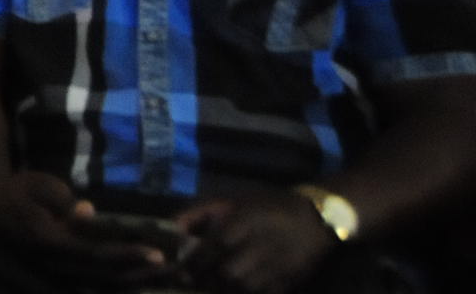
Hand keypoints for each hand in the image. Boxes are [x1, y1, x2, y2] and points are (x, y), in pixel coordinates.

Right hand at [0, 173, 173, 287]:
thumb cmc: (17, 190)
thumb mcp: (37, 184)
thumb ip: (62, 199)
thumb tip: (88, 212)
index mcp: (49, 242)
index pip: (95, 253)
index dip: (127, 254)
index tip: (157, 253)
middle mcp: (55, 265)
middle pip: (105, 277)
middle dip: (142, 274)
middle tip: (175, 270)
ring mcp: (57, 274)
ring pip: (104, 286)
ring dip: (136, 283)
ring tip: (168, 278)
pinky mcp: (62, 275)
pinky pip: (97, 285)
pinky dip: (123, 284)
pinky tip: (144, 281)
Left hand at [177, 190, 336, 293]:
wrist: (316, 219)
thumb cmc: (266, 206)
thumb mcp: (230, 202)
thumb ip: (197, 214)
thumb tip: (171, 229)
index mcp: (242, 224)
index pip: (210, 250)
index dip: (191, 264)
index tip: (180, 269)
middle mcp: (259, 248)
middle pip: (225, 274)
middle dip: (205, 280)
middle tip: (193, 280)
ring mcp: (276, 269)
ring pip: (241, 289)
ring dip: (222, 289)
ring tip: (212, 284)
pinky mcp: (288, 285)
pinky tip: (235, 289)